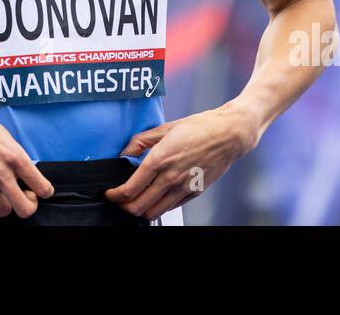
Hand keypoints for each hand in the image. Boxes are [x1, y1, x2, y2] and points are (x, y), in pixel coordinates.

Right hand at [0, 98, 54, 218]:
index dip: (45, 192)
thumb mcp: (4, 135)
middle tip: (25, 196)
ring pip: (3, 211)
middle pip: (24, 209)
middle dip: (29, 206)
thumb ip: (15, 157)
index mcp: (14, 155)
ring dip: (6, 204)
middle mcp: (0, 171)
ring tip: (4, 193)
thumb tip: (23, 174)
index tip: (43, 191)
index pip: (41, 186)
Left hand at [105, 106, 258, 220]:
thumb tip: (124, 152)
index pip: (130, 189)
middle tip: (120, 200)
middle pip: (138, 207)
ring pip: (154, 212)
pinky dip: (159, 206)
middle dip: (124, 206)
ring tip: (136, 201)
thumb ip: (140, 141)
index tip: (110, 193)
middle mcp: (171, 177)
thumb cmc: (200, 127)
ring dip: (141, 211)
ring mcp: (184, 187)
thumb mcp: (165, 128)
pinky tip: (156, 196)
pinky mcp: (194, 193)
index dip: (115, 195)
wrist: (229, 134)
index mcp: (160, 159)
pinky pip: (171, 207)